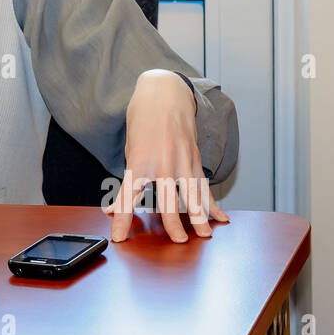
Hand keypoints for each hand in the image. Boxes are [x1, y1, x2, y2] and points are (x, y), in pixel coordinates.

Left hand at [102, 69, 228, 241]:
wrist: (163, 94)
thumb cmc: (141, 122)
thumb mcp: (128, 151)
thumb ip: (125, 184)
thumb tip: (112, 210)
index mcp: (139, 161)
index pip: (128, 197)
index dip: (123, 219)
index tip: (118, 237)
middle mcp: (162, 163)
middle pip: (168, 200)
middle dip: (173, 222)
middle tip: (178, 240)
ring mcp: (181, 161)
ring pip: (192, 194)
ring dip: (200, 216)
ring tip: (205, 234)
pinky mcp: (194, 159)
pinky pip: (204, 185)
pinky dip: (213, 203)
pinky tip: (221, 217)